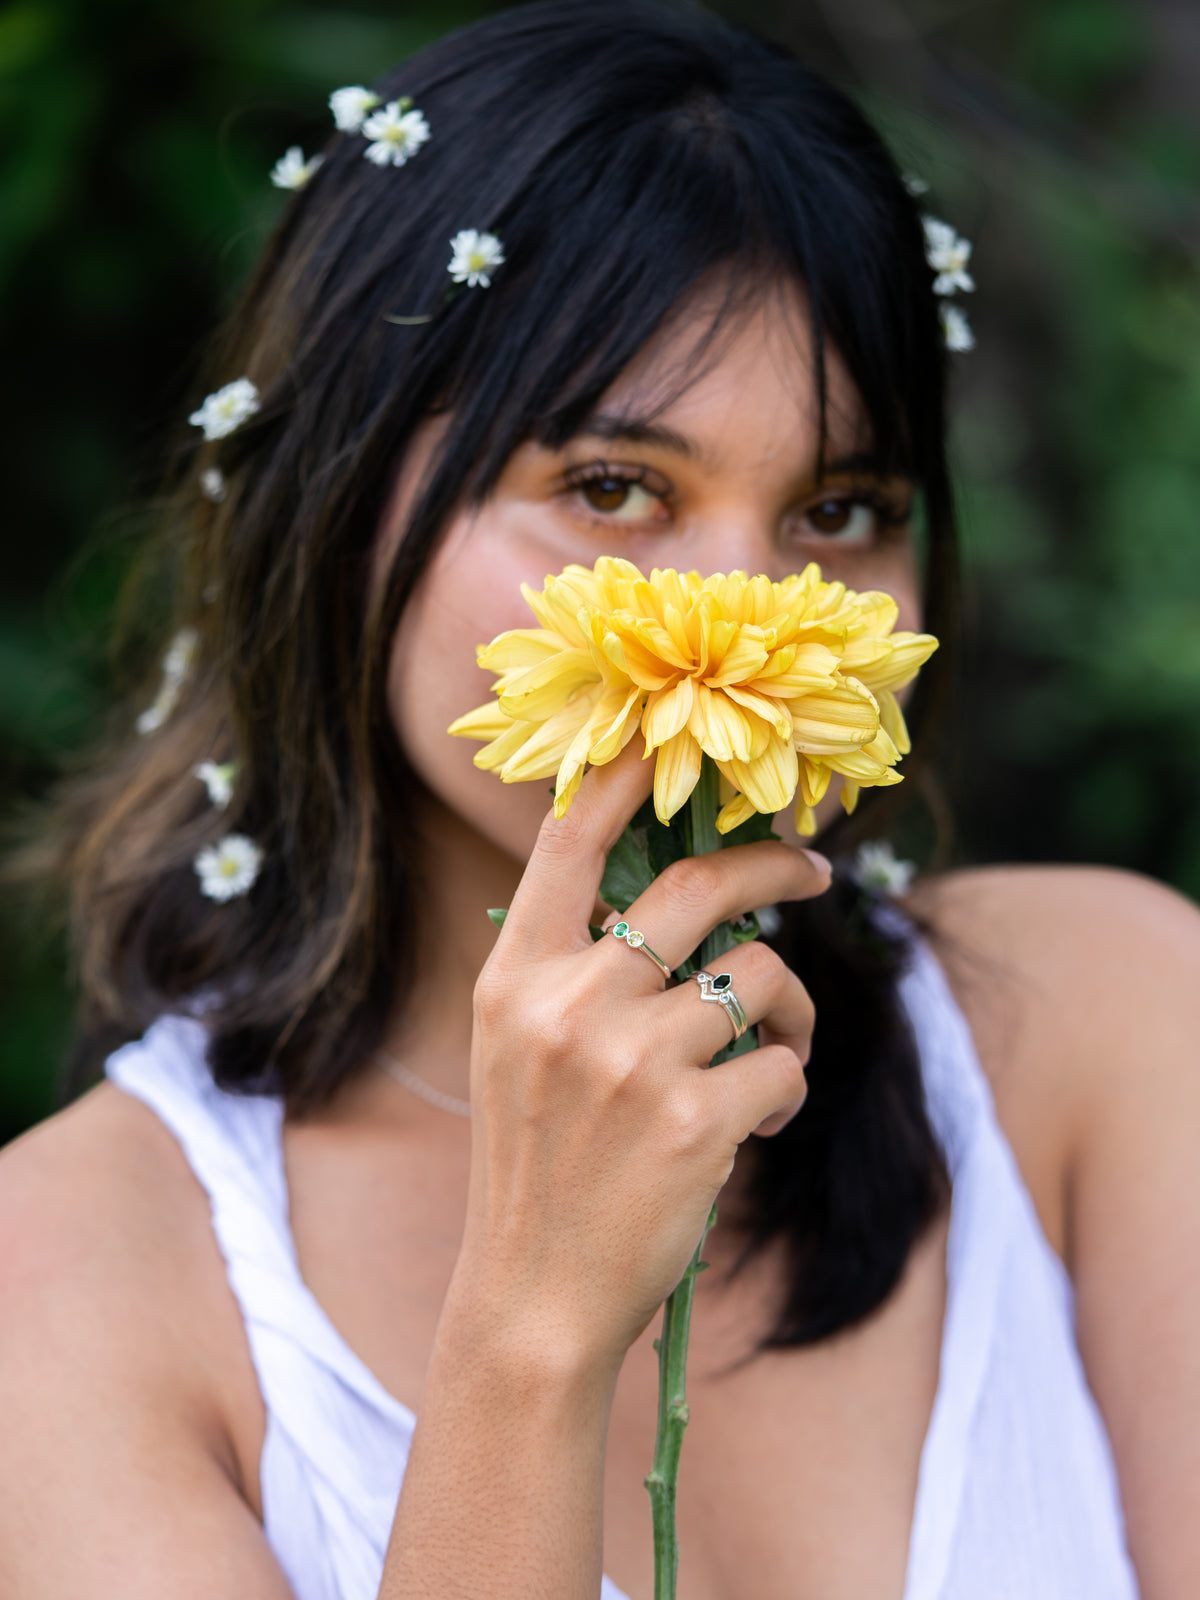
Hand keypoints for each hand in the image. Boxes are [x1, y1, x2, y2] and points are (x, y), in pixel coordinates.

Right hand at [448, 741, 830, 1377]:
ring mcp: (633, 1058)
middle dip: (773, 866)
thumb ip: (577, 972)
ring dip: (785, 1010)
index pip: (570, 841)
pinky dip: (786, 1084)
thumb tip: (684, 899)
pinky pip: (783, 1061)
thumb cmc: (540, 1166)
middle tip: (812, 869)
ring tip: (771, 1053)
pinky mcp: (697, 1118)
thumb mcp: (521, 1051)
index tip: (675, 739)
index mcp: (517, 978)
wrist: (534, 1297)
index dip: (627, 775)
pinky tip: (757, 1118)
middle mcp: (570, 1002)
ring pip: (758, 977)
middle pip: (698, 887)